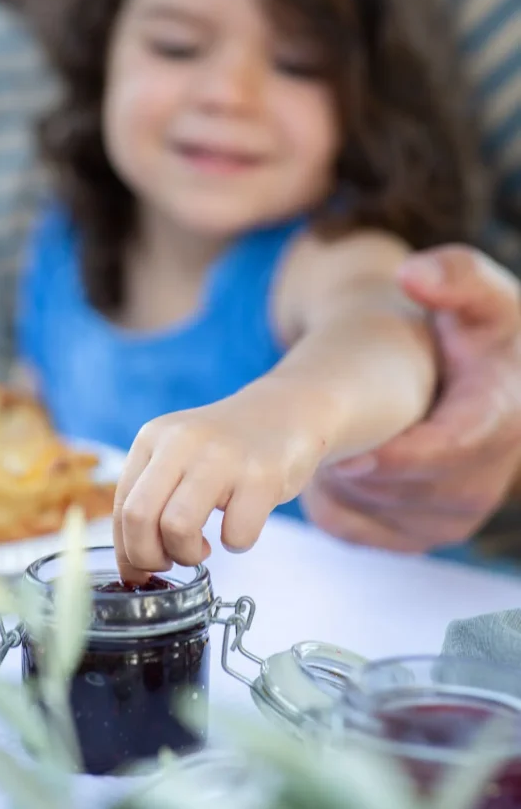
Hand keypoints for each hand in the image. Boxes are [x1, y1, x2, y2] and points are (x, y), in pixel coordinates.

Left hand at [113, 387, 323, 580]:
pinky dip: (236, 543)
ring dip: (188, 554)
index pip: (122, 505)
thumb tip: (131, 567)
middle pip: (139, 517)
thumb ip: (151, 495)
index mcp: (153, 437)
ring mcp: (222, 457)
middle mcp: (182, 442)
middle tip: (171, 560)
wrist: (285, 411)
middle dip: (149, 557)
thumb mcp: (178, 454)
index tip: (138, 572)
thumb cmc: (226, 448)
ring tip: (203, 547)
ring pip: (178, 528)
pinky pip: (236, 535)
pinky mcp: (261, 476)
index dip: (126, 551)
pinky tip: (241, 524)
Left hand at [304, 246, 520, 551]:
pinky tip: (317, 471)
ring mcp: (456, 512)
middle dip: (362, 473)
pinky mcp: (424, 530)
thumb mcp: (474, 292)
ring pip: (386, 518)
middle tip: (308, 442)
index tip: (352, 454)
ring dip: (343, 489)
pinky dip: (333, 508)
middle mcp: (488, 476)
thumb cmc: (474, 331)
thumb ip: (453, 276)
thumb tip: (416, 276)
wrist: (477, 377)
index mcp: (503, 416)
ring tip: (313, 446)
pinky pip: (365, 533)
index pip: (457, 450)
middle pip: (416, 492)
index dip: (404, 458)